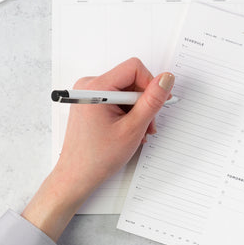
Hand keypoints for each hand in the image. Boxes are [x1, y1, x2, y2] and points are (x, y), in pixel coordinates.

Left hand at [22, 58, 174, 240]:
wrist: (77, 175)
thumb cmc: (98, 157)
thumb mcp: (133, 128)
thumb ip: (152, 101)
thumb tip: (166, 80)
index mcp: (96, 88)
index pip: (134, 68)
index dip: (150, 84)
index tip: (157, 103)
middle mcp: (89, 86)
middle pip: (131, 80)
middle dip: (144, 102)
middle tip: (148, 125)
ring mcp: (89, 94)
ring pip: (126, 91)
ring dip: (138, 111)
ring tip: (138, 132)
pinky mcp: (91, 103)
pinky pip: (117, 99)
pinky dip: (128, 113)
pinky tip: (129, 130)